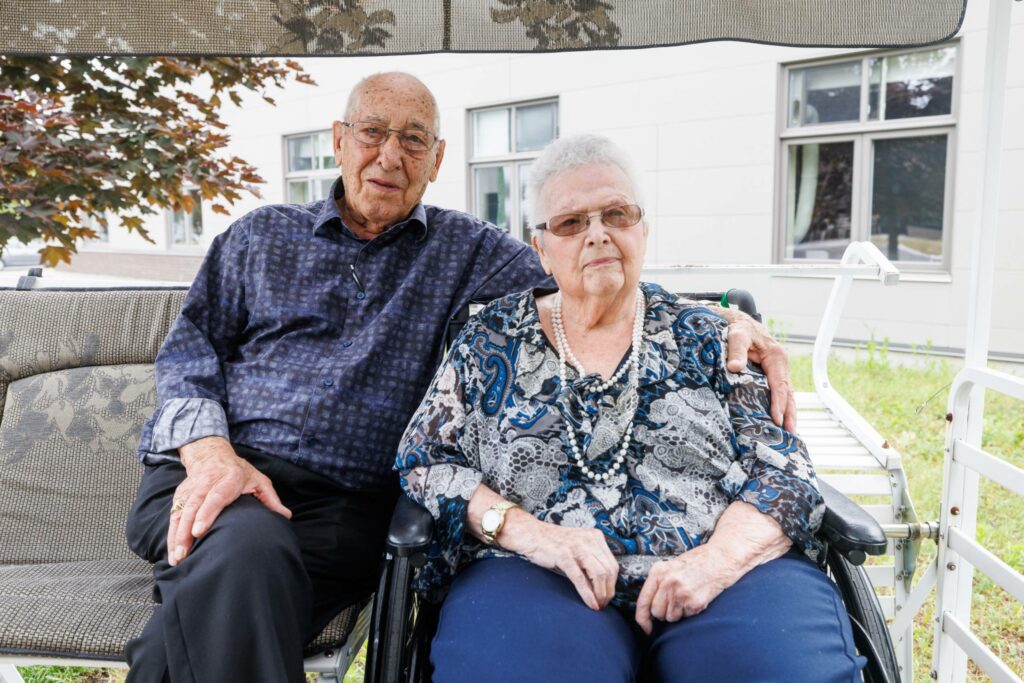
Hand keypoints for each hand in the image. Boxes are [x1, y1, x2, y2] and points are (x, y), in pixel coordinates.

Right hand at [167, 436, 291, 565]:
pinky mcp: (180, 494)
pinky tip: (173, 552)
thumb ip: (271, 499)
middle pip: (193, 507)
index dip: (206, 514)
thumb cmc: (240, 472)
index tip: (199, 531)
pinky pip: (174, 515)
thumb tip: (286, 516)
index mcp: (229, 478)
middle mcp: (207, 483)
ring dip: (176, 536)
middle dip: (186, 531)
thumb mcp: (259, 481)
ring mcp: (191, 488)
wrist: (213, 455)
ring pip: (181, 512)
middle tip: (184, 553)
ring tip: (177, 558)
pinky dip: (172, 533)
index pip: (215, 497)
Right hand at [517, 518, 618, 610]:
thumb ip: (591, 559)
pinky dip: (587, 594)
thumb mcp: (578, 546)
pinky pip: (580, 578)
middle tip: (603, 604)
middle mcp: (589, 540)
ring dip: (600, 594)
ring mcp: (576, 548)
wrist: (531, 534)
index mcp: (595, 537)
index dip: (613, 584)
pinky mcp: (564, 556)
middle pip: (609, 571)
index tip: (608, 595)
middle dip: (608, 592)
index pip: (613, 564)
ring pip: (598, 574)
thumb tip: (603, 585)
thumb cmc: (554, 542)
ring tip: (598, 605)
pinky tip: (590, 603)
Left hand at [634, 544, 737, 634]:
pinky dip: (691, 611)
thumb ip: (659, 584)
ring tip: (688, 596)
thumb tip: (649, 608)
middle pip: (657, 613)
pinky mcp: (694, 602)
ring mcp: (681, 593)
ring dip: (679, 612)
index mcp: (658, 571)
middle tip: (676, 602)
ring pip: (671, 617)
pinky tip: (697, 596)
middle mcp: (667, 582)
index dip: (642, 619)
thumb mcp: (671, 567)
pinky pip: (687, 616)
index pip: (643, 602)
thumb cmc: (697, 562)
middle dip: (664, 613)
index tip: (646, 628)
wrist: (721, 558)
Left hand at [718, 308, 796, 432]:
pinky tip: (780, 420)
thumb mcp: (736, 336)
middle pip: (788, 393)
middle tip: (790, 434)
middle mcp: (780, 366)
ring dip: (788, 413)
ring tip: (790, 434)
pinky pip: (778, 393)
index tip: (777, 420)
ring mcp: (777, 371)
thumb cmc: (738, 329)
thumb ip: (736, 351)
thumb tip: (734, 367)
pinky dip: (781, 407)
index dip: (778, 403)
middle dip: (789, 414)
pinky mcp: (771, 375)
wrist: (739, 322)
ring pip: (786, 395)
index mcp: (776, 357)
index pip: (780, 385)